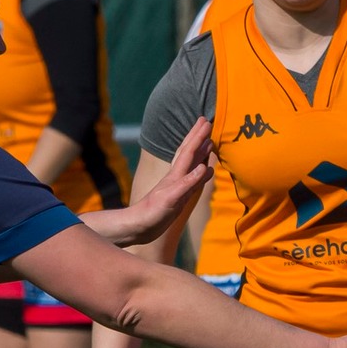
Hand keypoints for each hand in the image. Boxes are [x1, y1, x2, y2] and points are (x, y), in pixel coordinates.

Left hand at [122, 121, 214, 245]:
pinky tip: (205, 170)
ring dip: (199, 151)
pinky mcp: (178, 195)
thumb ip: (188, 183)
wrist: (138, 226)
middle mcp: (177, 177)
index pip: (189, 152)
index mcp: (176, 175)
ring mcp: (177, 185)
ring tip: (208, 142)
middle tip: (205, 121)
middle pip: (188, 152)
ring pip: (190, 163)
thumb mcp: (171, 199)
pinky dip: (200, 171)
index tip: (206, 121)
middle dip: (196, 136)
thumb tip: (204, 167)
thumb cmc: (153, 214)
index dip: (198, 137)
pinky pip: (193, 178)